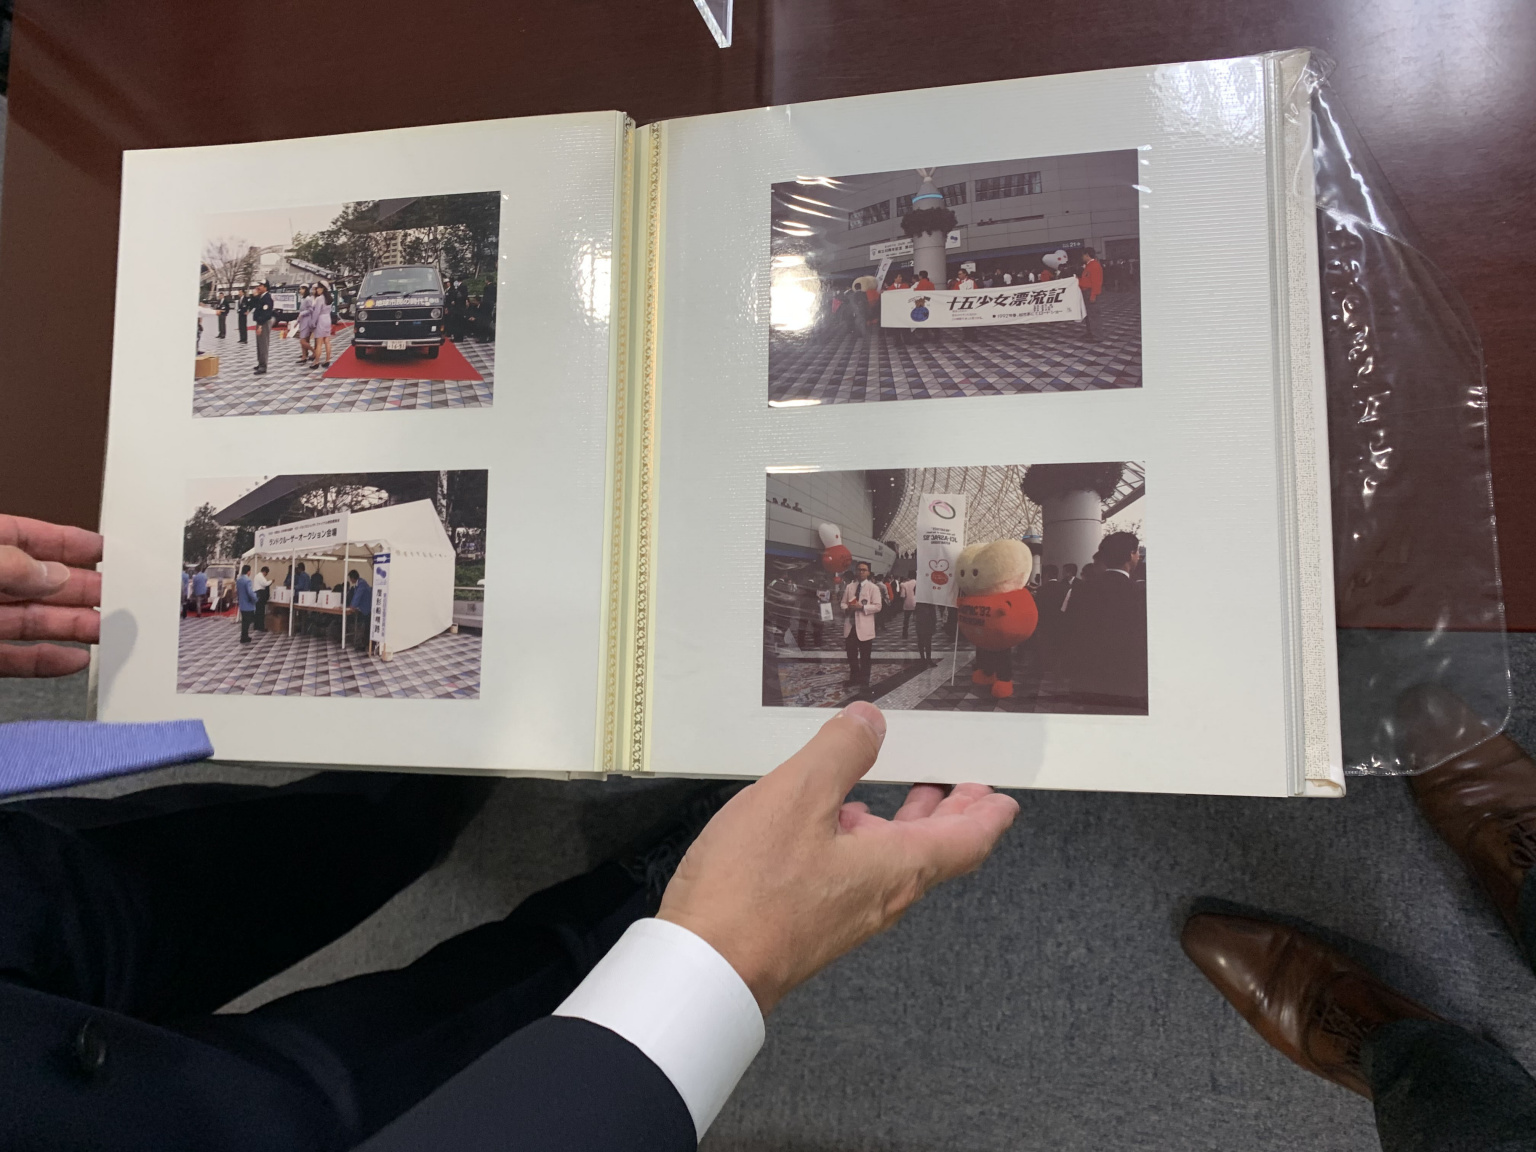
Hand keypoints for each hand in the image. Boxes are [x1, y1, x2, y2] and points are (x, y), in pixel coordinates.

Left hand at [0, 514, 103, 676]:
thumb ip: (11, 565)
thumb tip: (54, 574)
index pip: (26, 538)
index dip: (69, 543)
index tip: (106, 549)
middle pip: (40, 584)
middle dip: (84, 590)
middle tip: (119, 596)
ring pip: (34, 622)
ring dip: (76, 626)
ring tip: (109, 630)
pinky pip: (16, 659)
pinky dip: (47, 662)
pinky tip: (74, 660)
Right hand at [658, 702, 1017, 1013]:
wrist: (705, 969)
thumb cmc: (751, 890)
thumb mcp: (798, 794)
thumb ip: (840, 751)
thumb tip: (869, 723)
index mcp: (895, 866)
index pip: (965, 841)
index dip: (988, 816)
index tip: (1004, 800)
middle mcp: (881, 895)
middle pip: (935, 853)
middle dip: (955, 816)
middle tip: (970, 791)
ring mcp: (847, 913)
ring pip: (896, 862)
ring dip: (910, 826)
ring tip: (912, 796)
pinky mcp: (814, 921)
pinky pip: (860, 874)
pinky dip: (868, 840)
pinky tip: (840, 825)